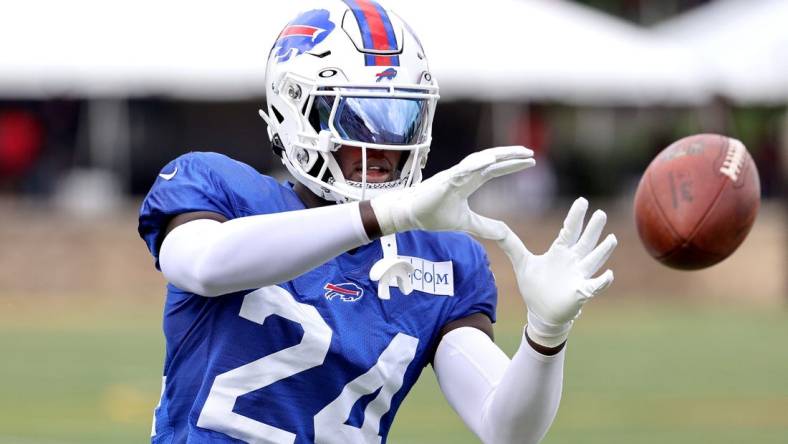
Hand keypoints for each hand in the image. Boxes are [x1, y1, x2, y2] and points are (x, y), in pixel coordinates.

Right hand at [370, 146, 534, 238]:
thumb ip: (484, 226)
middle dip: (510, 155)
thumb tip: (504, 233)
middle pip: (491, 160)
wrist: (409, 216)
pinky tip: (490, 161)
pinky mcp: (444, 181)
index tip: (530, 161)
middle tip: (530, 152)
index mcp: (469, 182)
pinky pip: (462, 170)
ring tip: (515, 152)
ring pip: (479, 160)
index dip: (511, 165)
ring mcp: (453, 175)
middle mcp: (463, 174)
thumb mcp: (466, 223)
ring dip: (497, 155)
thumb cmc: (432, 214)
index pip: (494, 170)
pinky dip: (476, 164)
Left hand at [497, 197, 616, 346]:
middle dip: (593, 228)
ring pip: (593, 260)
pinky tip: (609, 275)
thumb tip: (492, 226)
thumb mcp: (521, 262)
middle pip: (585, 241)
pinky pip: (594, 286)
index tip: (583, 200)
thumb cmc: (535, 287)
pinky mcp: (581, 293)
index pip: (569, 230)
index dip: (576, 216)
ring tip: (612, 239)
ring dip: (603, 251)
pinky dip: (602, 282)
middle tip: (601, 212)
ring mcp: (579, 276)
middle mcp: (573, 261)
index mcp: (560, 252)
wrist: (541, 313)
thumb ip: (510, 243)